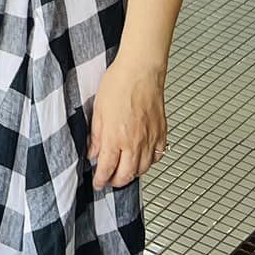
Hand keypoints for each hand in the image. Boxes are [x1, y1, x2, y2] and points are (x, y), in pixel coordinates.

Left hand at [89, 55, 167, 188]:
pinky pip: (158, 156)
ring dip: (133, 174)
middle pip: (127, 174)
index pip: (107, 168)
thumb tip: (93, 152)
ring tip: (125, 172)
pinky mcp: (162, 132)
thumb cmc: (119, 84)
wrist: (141, 71)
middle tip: (110, 181)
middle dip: (117, 182)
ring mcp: (150, 139)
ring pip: (143, 169)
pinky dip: (149, 163)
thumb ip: (96, 135)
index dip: (101, 180)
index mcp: (115, 137)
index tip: (98, 184)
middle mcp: (134, 143)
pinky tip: (143, 159)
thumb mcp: (98, 109)